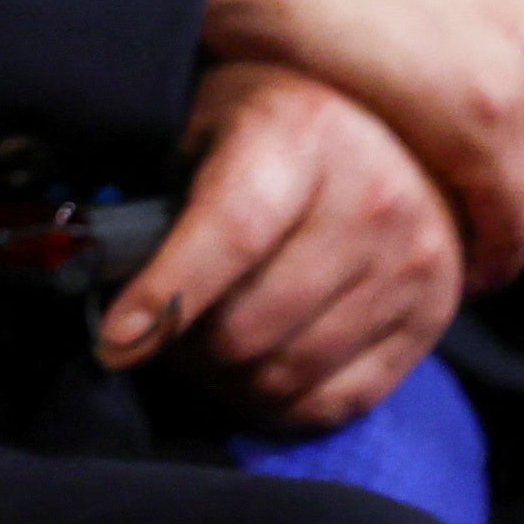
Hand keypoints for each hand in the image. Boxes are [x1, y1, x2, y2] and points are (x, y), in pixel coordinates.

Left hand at [101, 62, 466, 435]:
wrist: (397, 125)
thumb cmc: (271, 119)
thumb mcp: (209, 116)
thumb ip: (163, 184)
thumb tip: (91, 264)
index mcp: (303, 134)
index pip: (231, 231)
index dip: (167, 295)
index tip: (114, 343)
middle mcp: (374, 200)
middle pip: (254, 322)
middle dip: (183, 349)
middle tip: (150, 341)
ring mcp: (414, 265)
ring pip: (291, 371)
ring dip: (226, 384)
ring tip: (194, 356)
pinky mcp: (432, 318)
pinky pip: (343, 400)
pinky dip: (281, 407)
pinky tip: (247, 380)